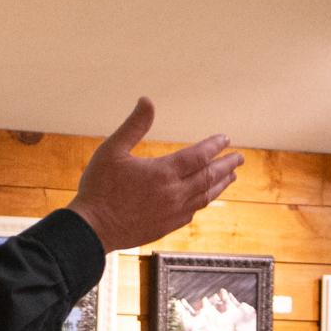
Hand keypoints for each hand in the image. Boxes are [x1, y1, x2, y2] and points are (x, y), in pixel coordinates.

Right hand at [67, 99, 242, 252]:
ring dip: (219, 184)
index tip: (225, 138)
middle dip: (226, 165)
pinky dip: (202, 202)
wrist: (92, 230)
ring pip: (205, 197)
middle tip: (239, 158)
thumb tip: (147, 100)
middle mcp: (174, 193)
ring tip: (230, 177)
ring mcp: (172, 213)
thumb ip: (134, 125)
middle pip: (209, 176)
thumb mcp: (112, 150)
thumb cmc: (98, 187)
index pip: (199, 155)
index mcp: (163, 172)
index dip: (214, 145)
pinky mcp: (166, 227)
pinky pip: (192, 213)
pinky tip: (204, 199)